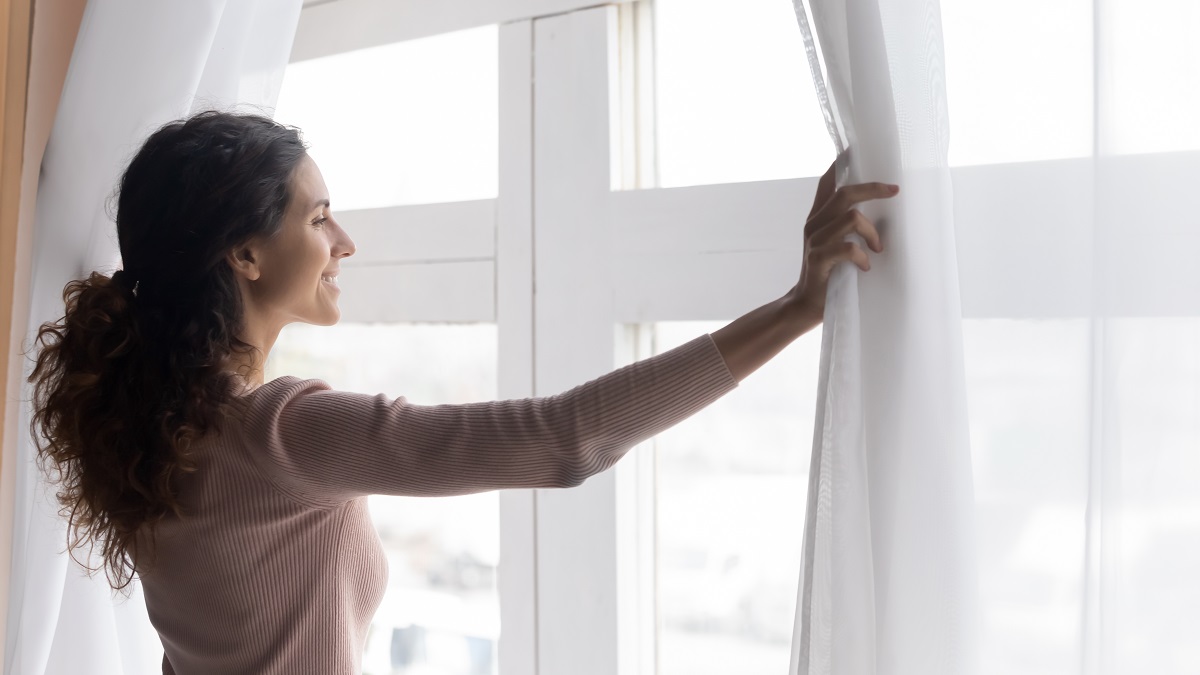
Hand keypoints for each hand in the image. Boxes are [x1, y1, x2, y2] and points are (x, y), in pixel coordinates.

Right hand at [785, 161, 897, 317]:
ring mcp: (814, 241)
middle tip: (895, 192)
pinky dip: (862, 256)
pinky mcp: (818, 260)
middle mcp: (813, 224)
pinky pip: (847, 247)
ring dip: (872, 232)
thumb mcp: (834, 243)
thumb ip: (847, 225)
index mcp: (818, 217)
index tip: (859, 150)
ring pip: (851, 217)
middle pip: (845, 192)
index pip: (827, 180)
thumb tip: (881, 206)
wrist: (806, 305)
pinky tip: (866, 266)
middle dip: (874, 189)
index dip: (842, 162)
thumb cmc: (829, 274)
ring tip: (877, 248)